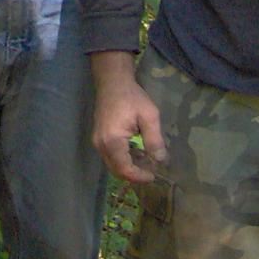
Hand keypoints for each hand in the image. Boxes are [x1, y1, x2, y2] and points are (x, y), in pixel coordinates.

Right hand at [90, 52, 165, 183]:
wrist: (113, 82)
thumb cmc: (132, 97)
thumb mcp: (149, 116)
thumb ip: (154, 140)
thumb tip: (160, 161)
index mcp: (112, 141)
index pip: (124, 169)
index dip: (139, 177)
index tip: (153, 175)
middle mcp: (101, 145)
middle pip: (116, 170)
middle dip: (134, 175)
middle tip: (151, 171)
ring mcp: (97, 142)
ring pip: (112, 165)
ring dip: (129, 167)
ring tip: (146, 161)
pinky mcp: (99, 138)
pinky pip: (110, 156)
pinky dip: (123, 159)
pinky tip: (136, 152)